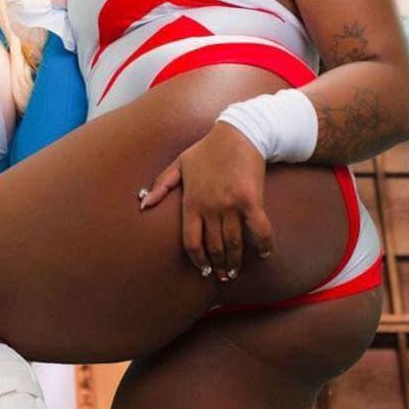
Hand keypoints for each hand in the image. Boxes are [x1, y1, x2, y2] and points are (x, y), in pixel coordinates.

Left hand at [139, 122, 272, 279]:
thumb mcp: (179, 164)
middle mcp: (211, 207)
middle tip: (222, 274)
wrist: (238, 133)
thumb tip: (143, 205)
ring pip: (234, 243)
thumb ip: (161, 186)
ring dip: (236, 261)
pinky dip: (264, 244)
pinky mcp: (252, 200)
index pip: (191, 242)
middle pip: (214, 247)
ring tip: (236, 271)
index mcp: (192, 202)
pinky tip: (265, 253)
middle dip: (218, 265)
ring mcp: (232, 205)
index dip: (198, 260)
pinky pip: (259, 229)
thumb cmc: (207, 150)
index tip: (203, 269)